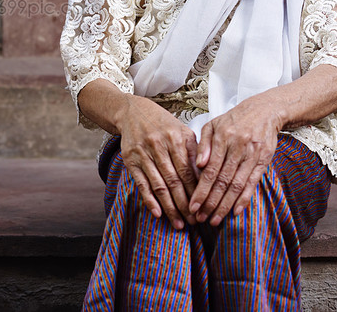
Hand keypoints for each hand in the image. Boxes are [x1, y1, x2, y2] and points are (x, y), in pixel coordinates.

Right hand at [118, 96, 199, 227]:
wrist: (132, 112)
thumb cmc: (163, 124)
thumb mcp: (182, 131)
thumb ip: (195, 152)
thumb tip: (207, 178)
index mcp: (176, 139)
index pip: (188, 172)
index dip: (196, 193)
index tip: (204, 208)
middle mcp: (159, 146)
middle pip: (174, 181)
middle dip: (185, 205)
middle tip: (194, 222)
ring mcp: (143, 154)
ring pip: (159, 185)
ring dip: (169, 207)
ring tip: (178, 224)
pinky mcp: (130, 160)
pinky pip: (141, 183)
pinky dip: (149, 200)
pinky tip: (157, 213)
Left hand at [189, 95, 281, 225]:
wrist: (264, 111)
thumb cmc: (233, 120)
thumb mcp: (213, 125)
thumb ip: (203, 145)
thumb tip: (198, 165)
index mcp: (222, 138)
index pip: (210, 171)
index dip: (201, 190)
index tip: (193, 206)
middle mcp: (237, 148)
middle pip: (223, 181)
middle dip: (211, 203)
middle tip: (201, 219)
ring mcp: (252, 155)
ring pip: (237, 185)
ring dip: (226, 205)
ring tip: (215, 220)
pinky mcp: (264, 160)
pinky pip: (253, 183)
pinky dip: (245, 199)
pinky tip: (236, 212)